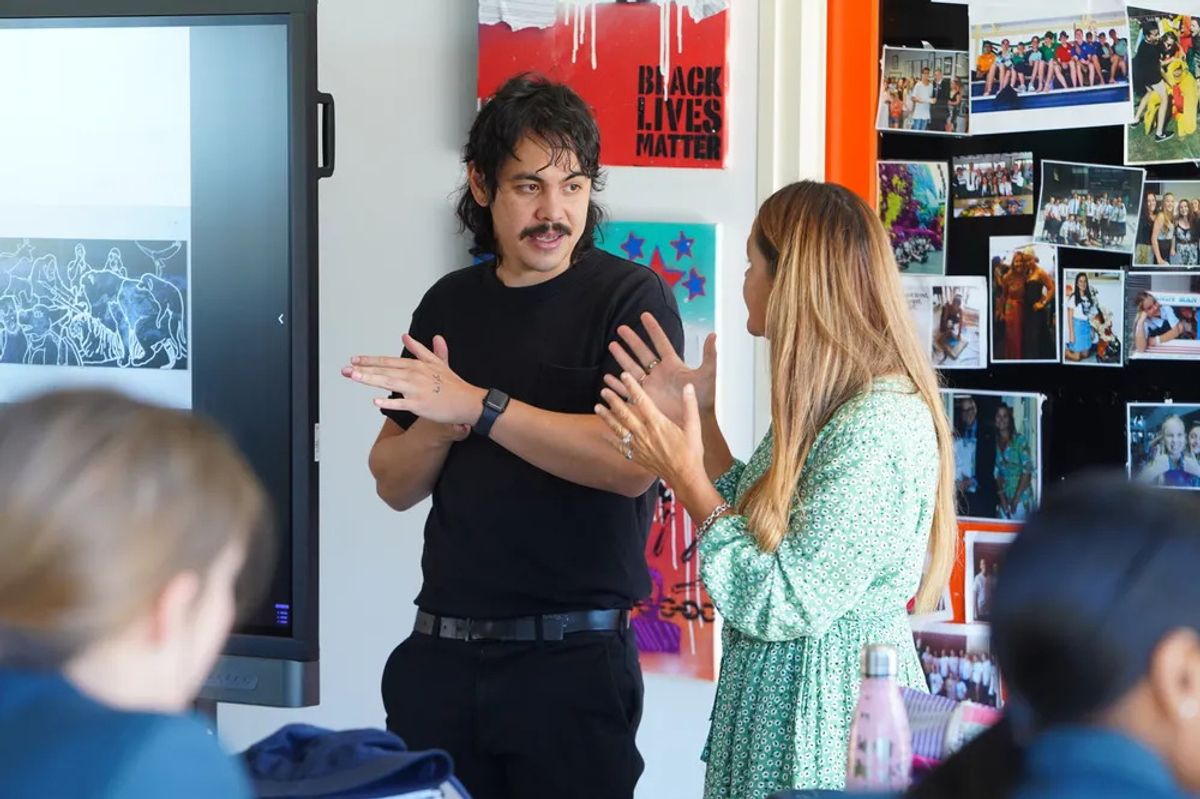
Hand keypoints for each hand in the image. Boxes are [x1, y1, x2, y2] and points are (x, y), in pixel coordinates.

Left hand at [342, 334, 483, 428]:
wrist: (467, 401)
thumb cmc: (452, 384)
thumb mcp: (437, 362)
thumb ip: (420, 349)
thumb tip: (406, 336)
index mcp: (417, 365)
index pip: (388, 361)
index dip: (370, 360)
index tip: (355, 360)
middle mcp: (414, 375)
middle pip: (385, 370)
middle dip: (364, 369)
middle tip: (346, 369)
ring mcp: (416, 390)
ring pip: (389, 383)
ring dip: (370, 379)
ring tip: (354, 377)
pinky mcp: (420, 405)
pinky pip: (401, 404)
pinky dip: (389, 402)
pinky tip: (375, 401)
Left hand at [595, 373, 704, 489]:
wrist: (685, 476)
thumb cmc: (690, 453)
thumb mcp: (694, 427)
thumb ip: (690, 406)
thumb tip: (688, 387)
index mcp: (658, 424)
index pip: (641, 400)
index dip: (632, 386)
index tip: (624, 376)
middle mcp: (645, 434)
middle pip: (624, 413)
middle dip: (613, 400)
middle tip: (604, 391)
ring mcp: (639, 446)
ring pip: (618, 428)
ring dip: (607, 417)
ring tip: (598, 407)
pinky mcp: (637, 456)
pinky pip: (621, 447)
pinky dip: (611, 440)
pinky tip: (604, 434)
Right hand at [605, 312, 715, 425]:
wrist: (696, 422)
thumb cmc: (704, 400)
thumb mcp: (708, 375)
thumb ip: (709, 355)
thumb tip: (713, 334)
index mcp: (673, 365)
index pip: (661, 342)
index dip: (653, 329)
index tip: (644, 315)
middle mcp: (659, 373)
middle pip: (642, 352)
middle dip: (632, 340)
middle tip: (620, 328)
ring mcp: (651, 386)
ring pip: (632, 367)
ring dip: (622, 357)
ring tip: (612, 345)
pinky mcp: (645, 399)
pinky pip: (627, 390)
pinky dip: (617, 384)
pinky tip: (608, 378)